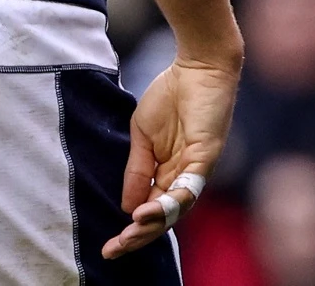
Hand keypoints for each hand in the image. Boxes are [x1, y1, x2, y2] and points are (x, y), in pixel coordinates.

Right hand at [102, 56, 239, 259]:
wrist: (197, 64)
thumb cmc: (171, 95)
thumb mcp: (142, 136)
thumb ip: (137, 170)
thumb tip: (126, 206)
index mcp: (168, 172)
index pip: (151, 209)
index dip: (131, 229)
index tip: (108, 245)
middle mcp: (184, 176)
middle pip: (163, 217)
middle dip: (139, 236)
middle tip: (114, 250)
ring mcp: (197, 169)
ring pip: (176, 208)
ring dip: (153, 223)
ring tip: (130, 233)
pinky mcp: (206, 156)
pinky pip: (189, 187)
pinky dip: (169, 201)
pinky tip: (147, 210)